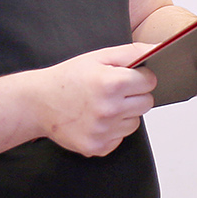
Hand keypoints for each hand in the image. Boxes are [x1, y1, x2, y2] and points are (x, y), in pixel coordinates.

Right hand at [33, 44, 157, 156]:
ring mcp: (103, 131)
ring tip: (102, 105)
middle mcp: (108, 109)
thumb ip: (132, 52)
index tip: (127, 77)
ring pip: (135, 122)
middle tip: (114, 91)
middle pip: (147, 103)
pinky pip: (120, 138)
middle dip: (135, 95)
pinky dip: (112, 130)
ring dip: (124, 114)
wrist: (37, 103)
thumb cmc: (68, 79)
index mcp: (110, 84)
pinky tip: (95, 120)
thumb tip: (159, 49)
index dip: (140, 77)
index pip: (150, 81)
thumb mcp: (99, 57)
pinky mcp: (98, 147)